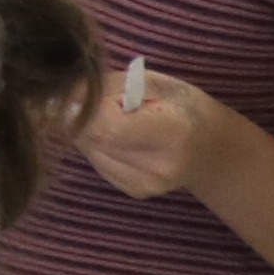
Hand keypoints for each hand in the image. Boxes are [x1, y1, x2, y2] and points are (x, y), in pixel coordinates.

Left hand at [77, 57, 231, 202]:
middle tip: (100, 100)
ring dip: (88, 129)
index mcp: (172, 133)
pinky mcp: (135, 192)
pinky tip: (117, 135)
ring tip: (115, 117)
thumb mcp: (154, 82)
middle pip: (93, 139)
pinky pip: (96, 162)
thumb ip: (108, 87)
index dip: (88, 107)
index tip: (90, 92)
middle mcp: (159, 167)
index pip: (107, 127)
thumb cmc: (183, 105)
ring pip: (89, 150)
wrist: (211, 148)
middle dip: (83, 115)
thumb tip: (62, 96)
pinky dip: (96, 144)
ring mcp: (146, 185)